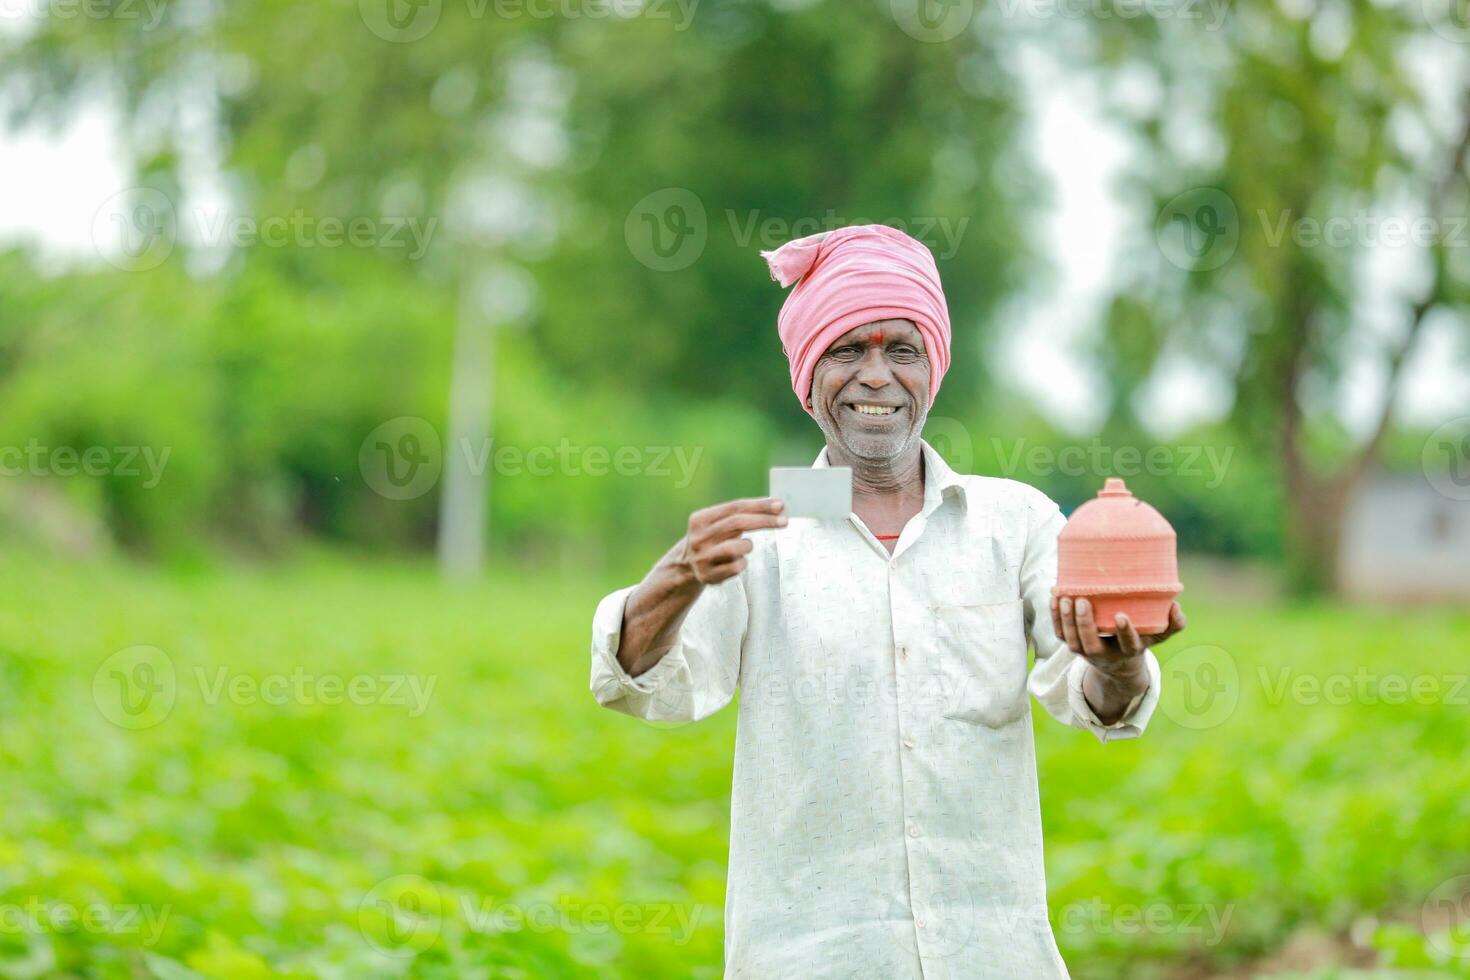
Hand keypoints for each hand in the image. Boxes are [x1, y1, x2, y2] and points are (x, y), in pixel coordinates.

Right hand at [677, 497, 787, 584]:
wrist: (687, 566)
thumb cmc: (714, 539)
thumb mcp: (720, 523)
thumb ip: (744, 514)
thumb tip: (778, 506)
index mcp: (700, 519)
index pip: (734, 507)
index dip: (759, 505)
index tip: (780, 505)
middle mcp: (698, 537)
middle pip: (737, 523)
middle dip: (764, 520)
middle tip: (784, 521)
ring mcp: (702, 557)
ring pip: (738, 547)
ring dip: (747, 546)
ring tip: (742, 548)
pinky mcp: (707, 575)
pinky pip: (737, 567)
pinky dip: (742, 563)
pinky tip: (734, 562)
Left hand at [1050, 597, 1186, 674]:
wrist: (1119, 664)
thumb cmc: (1141, 640)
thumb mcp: (1158, 636)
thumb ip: (1173, 624)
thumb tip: (1177, 607)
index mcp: (1129, 650)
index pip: (1128, 644)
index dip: (1124, 632)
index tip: (1121, 615)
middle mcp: (1105, 654)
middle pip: (1091, 644)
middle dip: (1085, 624)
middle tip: (1083, 601)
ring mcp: (1086, 651)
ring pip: (1072, 641)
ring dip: (1066, 620)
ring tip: (1065, 597)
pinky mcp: (1073, 645)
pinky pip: (1060, 634)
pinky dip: (1055, 617)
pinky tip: (1055, 597)